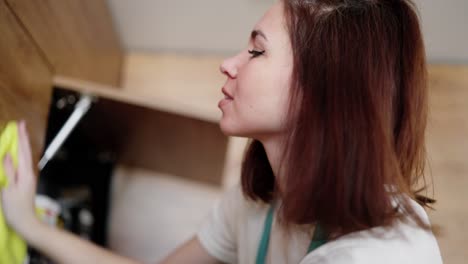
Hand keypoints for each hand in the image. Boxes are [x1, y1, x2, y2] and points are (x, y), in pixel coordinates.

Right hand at [1, 121, 40, 236]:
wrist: (26, 222)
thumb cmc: (16, 209)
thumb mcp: (9, 189)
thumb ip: (9, 171)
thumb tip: (8, 155)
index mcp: (25, 173)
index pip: (22, 151)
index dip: (21, 137)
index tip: (20, 125)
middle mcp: (29, 173)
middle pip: (25, 152)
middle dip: (23, 138)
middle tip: (20, 125)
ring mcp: (28, 178)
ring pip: (25, 157)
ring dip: (21, 145)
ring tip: (19, 135)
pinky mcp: (26, 182)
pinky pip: (22, 164)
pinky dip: (20, 155)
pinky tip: (17, 154)